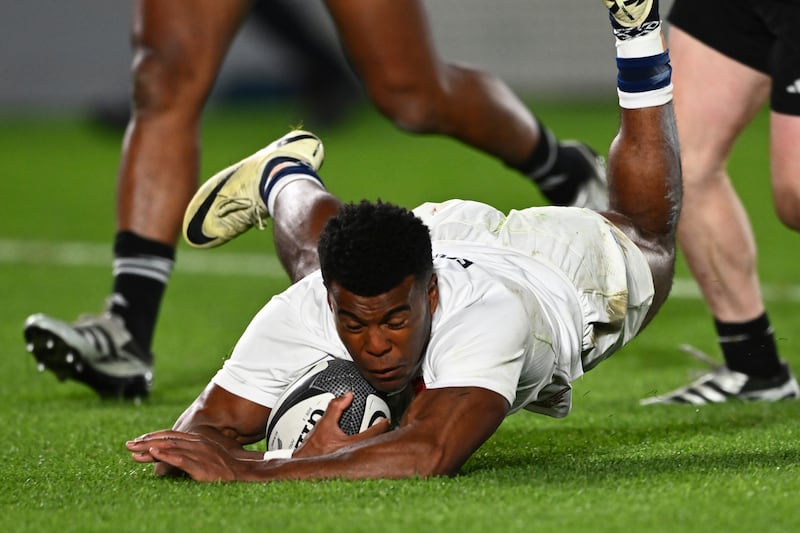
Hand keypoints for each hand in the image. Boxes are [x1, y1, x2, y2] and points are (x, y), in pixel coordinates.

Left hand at [126, 430, 240, 481]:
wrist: (242, 471)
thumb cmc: (224, 465)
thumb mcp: (206, 454)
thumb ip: (190, 453)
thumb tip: (172, 457)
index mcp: (196, 440)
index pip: (171, 435)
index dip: (153, 436)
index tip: (138, 440)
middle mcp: (196, 443)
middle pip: (167, 439)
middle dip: (146, 441)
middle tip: (128, 445)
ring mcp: (198, 453)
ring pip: (170, 447)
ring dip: (150, 448)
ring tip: (134, 450)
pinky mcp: (200, 466)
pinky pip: (180, 459)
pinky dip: (166, 455)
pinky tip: (154, 454)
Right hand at [292, 392, 389, 458]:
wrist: (302, 466)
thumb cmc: (312, 449)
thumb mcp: (323, 424)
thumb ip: (336, 407)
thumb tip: (347, 395)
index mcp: (352, 445)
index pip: (375, 433)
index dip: (383, 425)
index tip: (385, 419)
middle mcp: (355, 456)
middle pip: (376, 445)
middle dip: (383, 436)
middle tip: (386, 428)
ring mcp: (354, 464)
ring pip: (370, 453)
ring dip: (374, 444)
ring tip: (378, 436)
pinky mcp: (350, 468)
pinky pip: (362, 458)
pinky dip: (365, 451)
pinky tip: (362, 447)